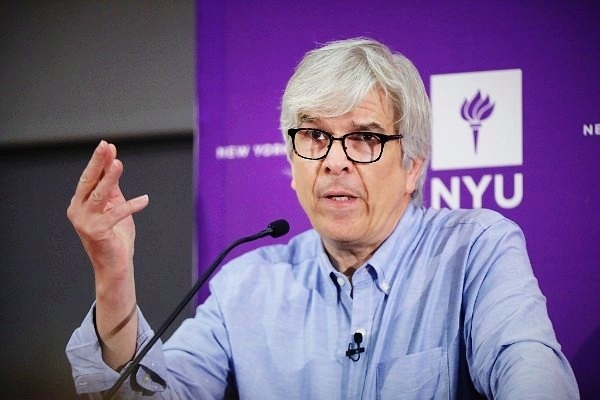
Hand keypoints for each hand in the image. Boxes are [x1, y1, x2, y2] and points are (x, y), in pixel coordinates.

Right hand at [67, 140, 148, 279]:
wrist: (115, 265)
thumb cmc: (115, 236)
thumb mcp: (114, 206)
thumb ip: (112, 188)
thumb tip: (114, 163)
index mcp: (80, 203)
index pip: (89, 178)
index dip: (99, 161)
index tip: (108, 146)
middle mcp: (78, 211)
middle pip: (88, 182)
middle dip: (97, 162)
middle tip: (105, 146)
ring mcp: (85, 222)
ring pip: (99, 195)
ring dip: (110, 178)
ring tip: (119, 164)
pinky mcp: (97, 232)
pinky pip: (116, 214)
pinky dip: (131, 206)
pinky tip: (144, 200)